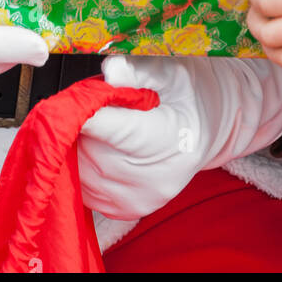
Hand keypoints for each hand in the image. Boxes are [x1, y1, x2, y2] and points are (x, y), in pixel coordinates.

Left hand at [77, 53, 281, 219]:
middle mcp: (156, 178)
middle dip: (82, 122)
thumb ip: (139, 70)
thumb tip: (112, 71)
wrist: (206, 126)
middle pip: (92, 149)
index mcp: (170, 139)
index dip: (87, 112)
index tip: (75, 97)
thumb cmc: (189, 93)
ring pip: (82, 170)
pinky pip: (85, 187)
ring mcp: (140, 199)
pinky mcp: (126, 211)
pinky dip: (83, 165)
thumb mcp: (171, 71)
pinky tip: (100, 146)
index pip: (115, 130)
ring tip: (102, 123)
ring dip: (80, 143)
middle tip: (94, 101)